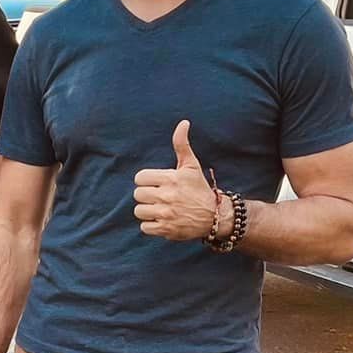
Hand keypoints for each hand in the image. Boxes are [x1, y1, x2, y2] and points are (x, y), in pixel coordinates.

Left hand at [133, 119, 218, 241]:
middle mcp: (168, 196)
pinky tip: (162, 220)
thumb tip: (183, 122)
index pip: (140, 178)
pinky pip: (144, 227)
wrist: (215, 216)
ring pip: (139, 211)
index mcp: (171, 178)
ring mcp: (166, 214)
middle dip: (146, 195)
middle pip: (137, 194)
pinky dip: (151, 225)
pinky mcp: (166, 230)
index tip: (156, 183)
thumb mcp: (191, 165)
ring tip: (159, 208)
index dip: (146, 180)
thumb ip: (182, 145)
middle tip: (158, 197)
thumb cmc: (199, 188)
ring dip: (147, 211)